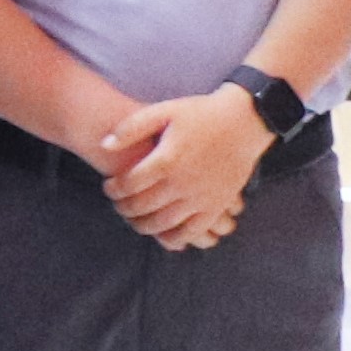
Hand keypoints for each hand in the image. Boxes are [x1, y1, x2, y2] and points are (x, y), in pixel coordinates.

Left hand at [92, 89, 264, 251]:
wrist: (244, 121)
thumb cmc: (201, 114)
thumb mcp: (164, 111)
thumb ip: (131, 128)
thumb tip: (105, 145)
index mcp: (166, 160)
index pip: (128, 184)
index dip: (113, 189)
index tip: (109, 187)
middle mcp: (183, 183)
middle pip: (142, 207)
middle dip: (123, 208)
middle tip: (118, 204)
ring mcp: (201, 197)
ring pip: (163, 224)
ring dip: (142, 226)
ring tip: (135, 218)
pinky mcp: (217, 206)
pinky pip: (193, 232)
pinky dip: (174, 239)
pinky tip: (163, 234)